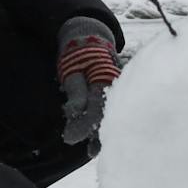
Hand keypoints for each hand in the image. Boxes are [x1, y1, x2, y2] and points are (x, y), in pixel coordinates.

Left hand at [57, 16, 120, 144]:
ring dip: (105, 130)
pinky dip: (106, 121)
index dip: (85, 126)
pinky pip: (111, 108)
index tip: (70, 138)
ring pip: (112, 113)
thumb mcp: (71, 68)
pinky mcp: (114, 90)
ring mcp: (117, 88)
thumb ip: (75, 91)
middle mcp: (115, 86)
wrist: (89, 34)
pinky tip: (100, 136)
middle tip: (91, 153)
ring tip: (95, 150)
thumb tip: (75, 113)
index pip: (96, 108)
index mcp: (105, 79)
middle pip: (109, 114)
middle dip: (100, 134)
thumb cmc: (77, 51)